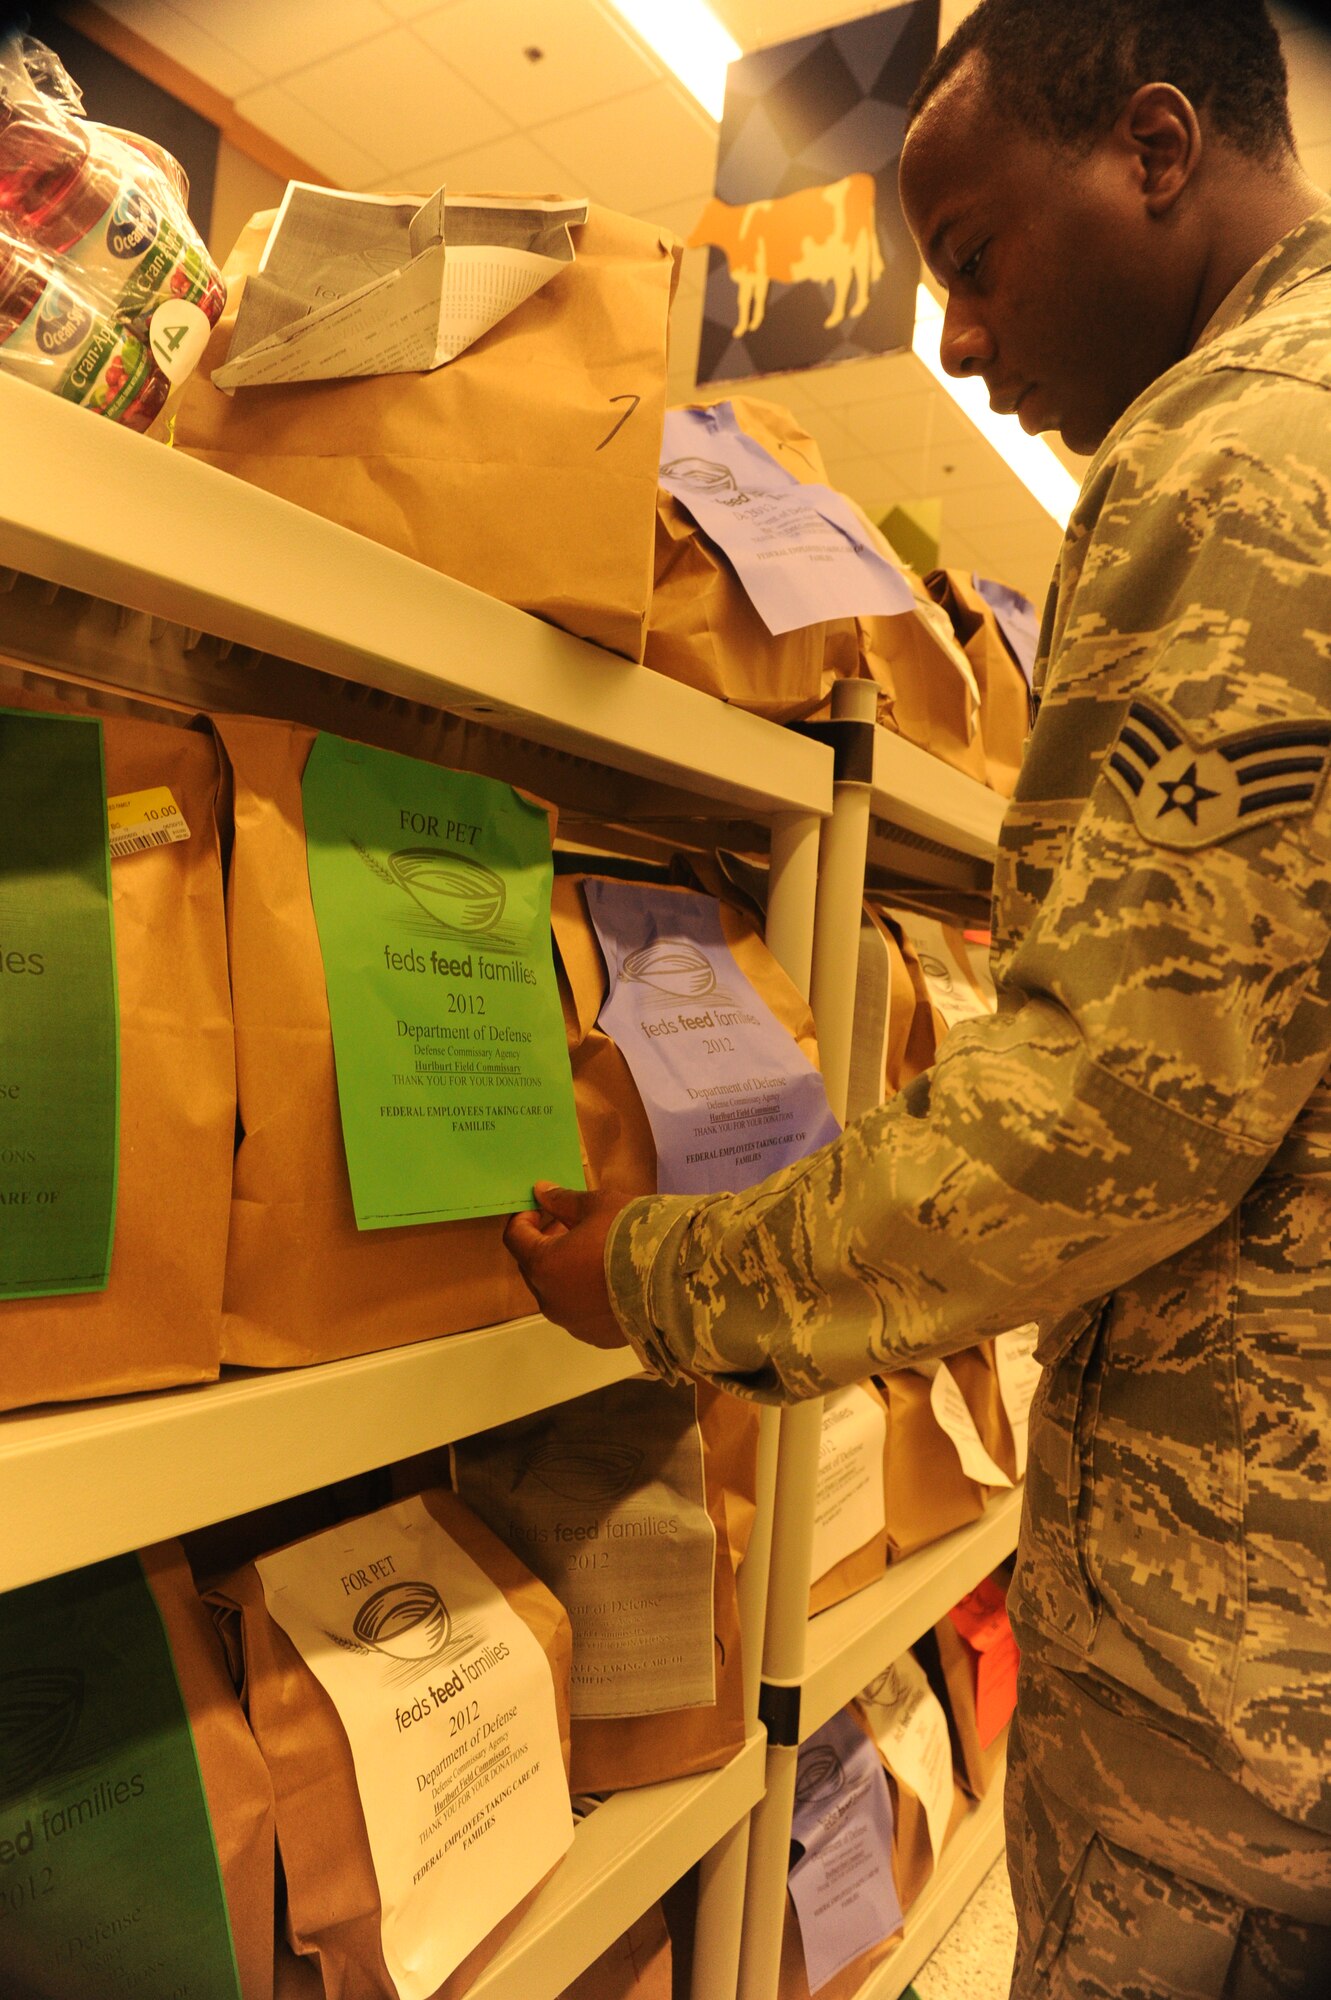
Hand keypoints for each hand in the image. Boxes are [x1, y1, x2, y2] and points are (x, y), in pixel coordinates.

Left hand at [503, 1183, 633, 1349]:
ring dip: (567, 1273)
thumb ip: (564, 1201)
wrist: (676, 1279)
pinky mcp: (598, 1337)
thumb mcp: (598, 1206)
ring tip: (595, 1255)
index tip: (542, 1207)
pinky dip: (588, 1297)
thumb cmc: (630, 1234)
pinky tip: (613, 1282)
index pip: (515, 1238)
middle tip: (571, 1226)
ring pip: (558, 1293)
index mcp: (543, 1265)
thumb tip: (541, 1192)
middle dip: (547, 1245)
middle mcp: (550, 1301)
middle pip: (535, 1268)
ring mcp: (574, 1323)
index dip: (524, 1218)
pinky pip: (583, 1313)